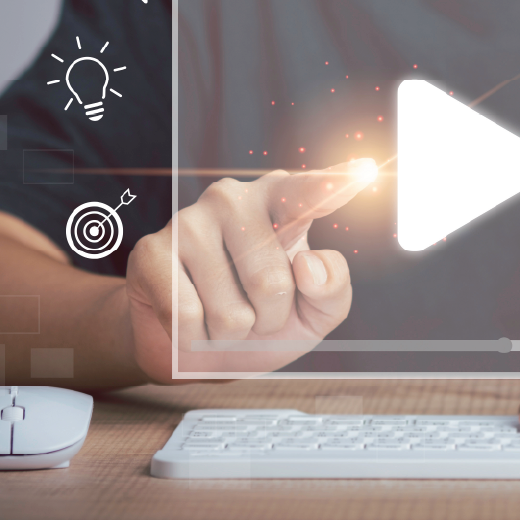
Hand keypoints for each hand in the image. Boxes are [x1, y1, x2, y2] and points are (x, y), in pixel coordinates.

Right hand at [124, 158, 376, 382]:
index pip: (312, 192)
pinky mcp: (152, 251)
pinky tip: (189, 321)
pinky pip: (187, 317)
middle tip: (253, 313)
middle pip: (273, 283)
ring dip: (230, 332)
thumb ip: (333, 290)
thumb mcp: (315, 313)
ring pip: (232, 310)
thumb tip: (309, 265)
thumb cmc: (265, 318)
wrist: (197, 349)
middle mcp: (236, 198)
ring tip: (220, 316)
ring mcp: (190, 220)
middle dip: (268, 318)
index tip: (367, 170)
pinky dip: (194, 337)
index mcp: (284, 202)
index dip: (335, 184)